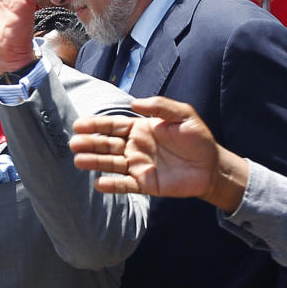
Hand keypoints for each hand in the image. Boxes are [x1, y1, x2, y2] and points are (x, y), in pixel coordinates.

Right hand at [70, 96, 248, 210]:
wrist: (212, 166)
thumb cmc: (198, 139)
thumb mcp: (183, 115)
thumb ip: (160, 106)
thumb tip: (133, 102)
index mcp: (140, 130)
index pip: (113, 126)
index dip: (96, 125)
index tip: (78, 125)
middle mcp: (134, 148)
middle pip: (106, 145)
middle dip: (89, 143)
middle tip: (74, 143)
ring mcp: (137, 166)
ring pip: (111, 164)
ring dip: (94, 162)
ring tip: (78, 160)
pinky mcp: (144, 184)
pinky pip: (124, 184)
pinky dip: (112, 185)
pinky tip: (99, 183)